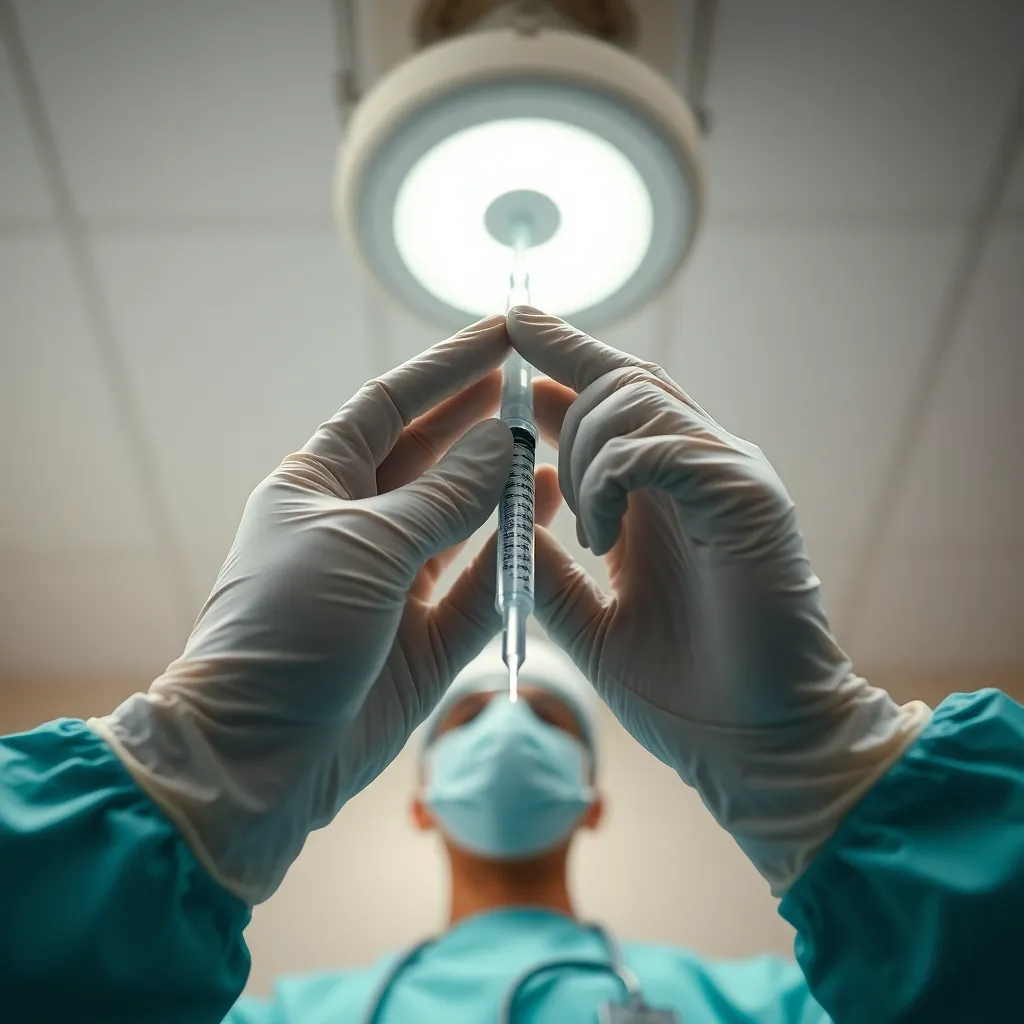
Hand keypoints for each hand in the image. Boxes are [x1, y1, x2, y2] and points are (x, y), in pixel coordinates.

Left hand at [93, 316, 559, 903]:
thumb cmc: (292, 629)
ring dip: (502, 491)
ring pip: (459, 522)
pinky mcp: (422, 639)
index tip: (503, 335)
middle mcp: (357, 526)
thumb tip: (505, 439)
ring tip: (550, 458)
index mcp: (318, 485)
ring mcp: (392, 584)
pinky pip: (477, 587)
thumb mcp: (369, 545)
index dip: (445, 368)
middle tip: (537, 393)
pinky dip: (509, 558)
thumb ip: (446, 494)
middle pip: (430, 458)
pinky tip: (541, 522)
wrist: (260, 756)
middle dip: (479, 423)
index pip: (390, 404)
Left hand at [507, 307, 929, 892]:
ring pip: (635, 398)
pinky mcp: (748, 498)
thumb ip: (552, 566)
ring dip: (583, 446)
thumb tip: (513, 513)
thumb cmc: (683, 691)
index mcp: (660, 496)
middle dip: (564, 359)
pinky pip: (661, 447)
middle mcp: (696, 471)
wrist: (757, 749)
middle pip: (623, 377)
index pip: (610, 400)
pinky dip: (612, 478)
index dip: (564, 357)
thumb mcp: (589, 621)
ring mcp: (725, 477)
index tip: (517, 325)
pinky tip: (598, 536)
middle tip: (519, 373)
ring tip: (582, 525)